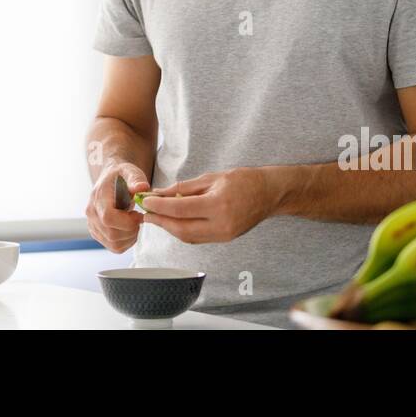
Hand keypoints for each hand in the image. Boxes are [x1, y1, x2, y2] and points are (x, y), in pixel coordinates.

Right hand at [85, 163, 148, 253]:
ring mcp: (93, 225)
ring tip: (135, 222)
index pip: (108, 218)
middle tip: (139, 218)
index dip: (127, 221)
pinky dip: (127, 242)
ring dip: (130, 237)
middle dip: (132, 230)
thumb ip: (136, 179)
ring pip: (113, 244)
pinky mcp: (98, 233)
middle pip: (112, 234)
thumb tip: (142, 188)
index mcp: (98, 197)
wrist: (111, 179)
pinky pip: (114, 247)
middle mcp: (92, 213)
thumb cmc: (121, 176)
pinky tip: (130, 229)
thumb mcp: (130, 171)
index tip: (138, 215)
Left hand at [139, 168, 274, 243]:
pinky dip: (182, 231)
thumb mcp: (212, 177)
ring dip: (169, 228)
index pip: (180, 209)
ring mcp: (224, 235)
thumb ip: (185, 187)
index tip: (146, 200)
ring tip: (156, 217)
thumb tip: (161, 193)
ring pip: (187, 237)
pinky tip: (173, 222)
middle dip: (160, 221)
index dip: (160, 206)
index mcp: (218, 204)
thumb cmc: (243, 180)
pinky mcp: (225, 239)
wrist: (269, 194)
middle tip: (146, 213)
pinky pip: (197, 239)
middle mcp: (221, 224)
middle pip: (181, 228)